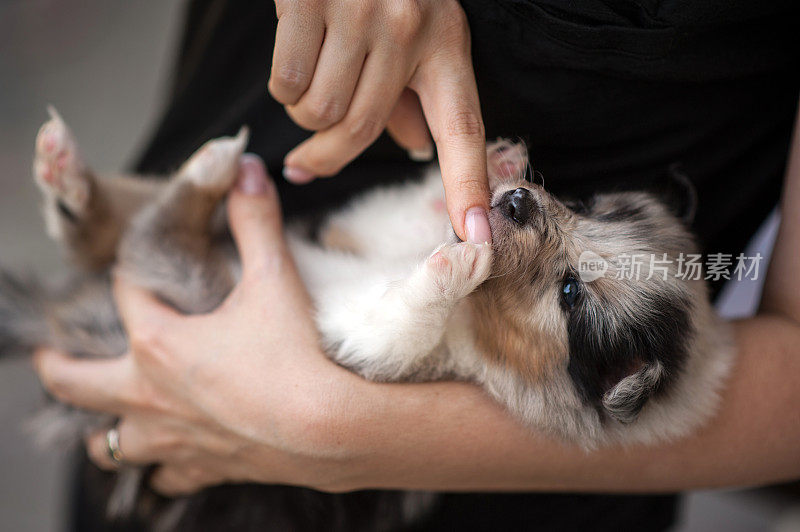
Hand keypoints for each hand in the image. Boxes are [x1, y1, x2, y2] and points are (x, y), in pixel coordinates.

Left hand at [33, 157, 362, 494]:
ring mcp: (173, 439)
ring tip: (104, 422)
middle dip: (59, 368)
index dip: (133, 274)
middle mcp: (151, 396)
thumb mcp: (275, 278)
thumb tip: (248, 169)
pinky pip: (166, 478)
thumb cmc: (296, 355)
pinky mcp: (205, 468)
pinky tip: (170, 463)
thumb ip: (256, 220)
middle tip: (48, 358)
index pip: (126, 296)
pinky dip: (161, 469)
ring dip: (103, 431)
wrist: (332, 428)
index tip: (141, 267)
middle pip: (78, 384)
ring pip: (111, 445)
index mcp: (159, 344)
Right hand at [270, 0, 490, 242]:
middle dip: (328, 156)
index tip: (475, 238)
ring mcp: (362, 14)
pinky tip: (293, 54)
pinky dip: (283, 85)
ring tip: (309, 77)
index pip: (463, 128)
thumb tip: (415, 147)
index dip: (468, 186)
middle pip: (364, 130)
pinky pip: (289, 82)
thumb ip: (411, 92)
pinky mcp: (311, 0)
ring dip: (304, 112)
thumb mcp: (414, 28)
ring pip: (322, 111)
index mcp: (445, 42)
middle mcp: (410, 30)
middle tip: (307, 163)